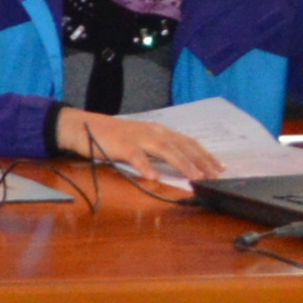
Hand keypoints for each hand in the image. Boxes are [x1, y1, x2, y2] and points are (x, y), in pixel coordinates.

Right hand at [58, 108, 223, 188]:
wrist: (83, 126)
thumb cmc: (114, 137)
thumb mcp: (141, 141)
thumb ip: (159, 150)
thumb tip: (181, 165)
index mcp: (159, 131)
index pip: (188, 142)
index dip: (205, 155)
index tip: (219, 168)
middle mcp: (153, 132)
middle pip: (182, 146)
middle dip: (200, 161)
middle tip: (214, 175)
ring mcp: (137, 138)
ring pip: (165, 149)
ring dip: (182, 163)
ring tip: (194, 176)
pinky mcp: (121, 145)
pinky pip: (135, 156)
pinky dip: (146, 166)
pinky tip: (153, 177)